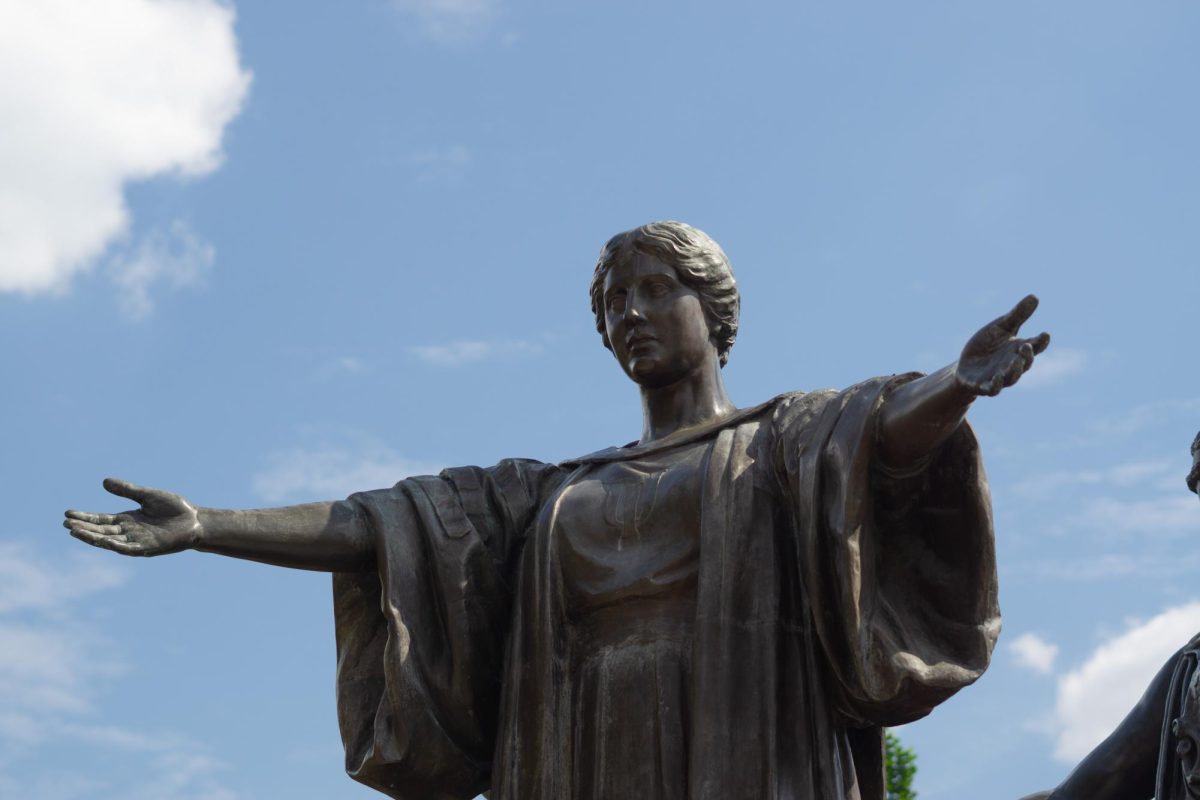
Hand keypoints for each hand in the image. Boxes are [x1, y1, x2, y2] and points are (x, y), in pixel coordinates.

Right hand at [64, 478, 201, 556]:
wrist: (196, 520)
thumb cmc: (174, 508)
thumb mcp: (147, 496)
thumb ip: (127, 490)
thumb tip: (104, 481)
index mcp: (127, 520)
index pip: (101, 520)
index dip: (85, 517)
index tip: (67, 513)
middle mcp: (129, 532)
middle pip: (101, 531)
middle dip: (84, 527)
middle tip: (66, 523)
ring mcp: (138, 541)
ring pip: (110, 541)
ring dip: (93, 538)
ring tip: (75, 531)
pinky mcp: (149, 548)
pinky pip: (129, 549)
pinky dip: (116, 546)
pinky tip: (103, 542)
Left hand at [956, 294, 1050, 396]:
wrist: (966, 364)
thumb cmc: (987, 344)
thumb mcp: (1000, 327)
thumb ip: (1017, 315)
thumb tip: (1034, 297)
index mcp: (1019, 350)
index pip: (1035, 346)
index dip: (1041, 341)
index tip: (1045, 334)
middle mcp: (1013, 365)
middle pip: (1025, 363)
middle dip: (1026, 356)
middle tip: (1026, 346)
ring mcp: (1000, 377)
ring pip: (1012, 377)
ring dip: (1014, 370)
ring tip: (1015, 361)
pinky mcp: (984, 386)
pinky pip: (993, 389)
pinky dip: (995, 385)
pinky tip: (996, 379)